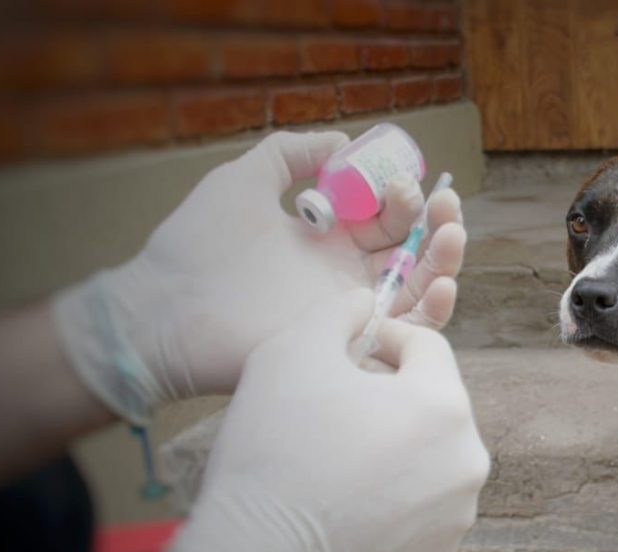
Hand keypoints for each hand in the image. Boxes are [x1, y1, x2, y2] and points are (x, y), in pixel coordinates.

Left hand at [51, 130, 465, 423]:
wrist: (164, 311)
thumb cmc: (195, 246)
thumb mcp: (242, 179)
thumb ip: (288, 153)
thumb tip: (343, 140)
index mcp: (328, 237)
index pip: (386, 216)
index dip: (405, 197)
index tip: (406, 179)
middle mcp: (345, 274)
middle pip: (414, 251)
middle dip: (438, 224)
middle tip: (445, 206)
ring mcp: (349, 312)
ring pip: (419, 289)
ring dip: (446, 261)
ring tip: (453, 234)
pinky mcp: (348, 345)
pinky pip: (405, 333)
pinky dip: (434, 310)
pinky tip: (442, 283)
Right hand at [151, 289, 489, 551]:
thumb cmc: (275, 446)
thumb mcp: (294, 349)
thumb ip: (342, 309)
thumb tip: (368, 304)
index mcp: (444, 404)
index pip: (427, 347)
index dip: (385, 338)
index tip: (347, 351)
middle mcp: (469, 457)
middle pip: (434, 399)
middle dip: (393, 390)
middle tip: (339, 400)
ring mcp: (459, 509)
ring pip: (433, 448)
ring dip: (398, 438)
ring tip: (344, 446)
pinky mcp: (442, 548)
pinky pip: (427, 496)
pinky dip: (399, 486)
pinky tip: (353, 489)